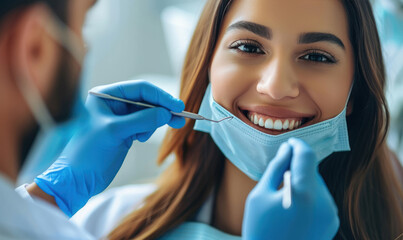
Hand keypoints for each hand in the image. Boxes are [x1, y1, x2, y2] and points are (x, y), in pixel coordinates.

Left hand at [34, 80, 184, 216]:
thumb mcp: (115, 132)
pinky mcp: (125, 133)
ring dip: (157, 121)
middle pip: (146, 100)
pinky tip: (141, 139)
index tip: (177, 106)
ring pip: (147, 113)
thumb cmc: (88, 152)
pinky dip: (149, 130)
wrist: (78, 180)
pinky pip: (144, 125)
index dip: (160, 96)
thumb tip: (167, 113)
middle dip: (162, 109)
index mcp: (105, 96)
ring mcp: (119, 119)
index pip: (139, 89)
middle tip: (180, 117)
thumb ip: (142, 120)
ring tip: (163, 129)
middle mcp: (112, 104)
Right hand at [242, 138, 338, 239]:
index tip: (288, 143)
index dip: (297, 145)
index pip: (306, 155)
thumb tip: (287, 149)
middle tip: (279, 173)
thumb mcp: (260, 195)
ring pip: (317, 183)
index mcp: (303, 192)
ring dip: (302, 180)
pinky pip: (321, 197)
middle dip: (297, 166)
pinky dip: (308, 194)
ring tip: (283, 196)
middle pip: (312, 169)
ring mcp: (330, 213)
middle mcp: (323, 201)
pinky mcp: (332, 221)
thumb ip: (276, 168)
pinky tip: (293, 207)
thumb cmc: (260, 230)